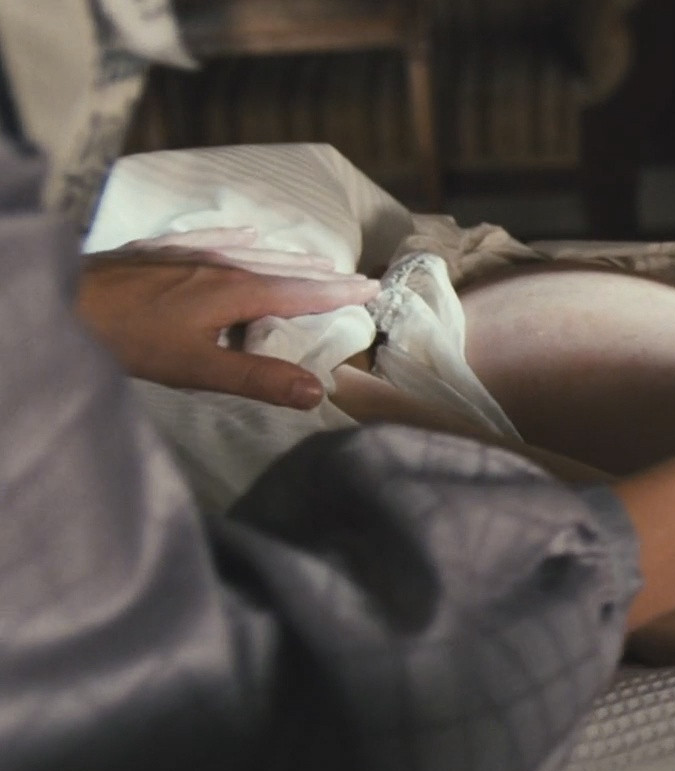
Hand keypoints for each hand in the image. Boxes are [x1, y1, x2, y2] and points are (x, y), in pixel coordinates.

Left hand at [76, 228, 380, 408]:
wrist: (60, 302)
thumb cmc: (127, 340)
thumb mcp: (196, 369)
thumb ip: (258, 378)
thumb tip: (318, 390)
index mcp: (235, 292)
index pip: (300, 293)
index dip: (338, 294)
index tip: (372, 288)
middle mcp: (218, 265)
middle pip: (281, 270)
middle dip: (321, 275)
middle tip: (356, 276)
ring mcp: (187, 254)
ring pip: (250, 254)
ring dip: (287, 259)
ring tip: (313, 262)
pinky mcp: (157, 253)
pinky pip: (211, 239)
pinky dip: (237, 239)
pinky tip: (245, 235)